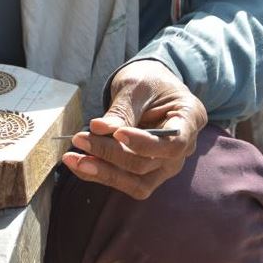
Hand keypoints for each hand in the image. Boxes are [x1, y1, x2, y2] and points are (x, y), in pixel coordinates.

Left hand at [62, 59, 206, 199]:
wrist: (151, 85)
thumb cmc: (148, 80)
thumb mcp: (135, 86)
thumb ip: (121, 111)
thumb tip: (98, 130)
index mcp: (189, 118)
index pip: (173, 143)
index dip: (144, 144)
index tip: (117, 133)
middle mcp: (184, 148)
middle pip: (148, 164)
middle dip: (110, 153)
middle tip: (79, 138)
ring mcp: (166, 164)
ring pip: (137, 182)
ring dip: (102, 172)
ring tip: (73, 159)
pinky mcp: (147, 172)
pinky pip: (125, 181)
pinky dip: (100, 174)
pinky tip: (77, 163)